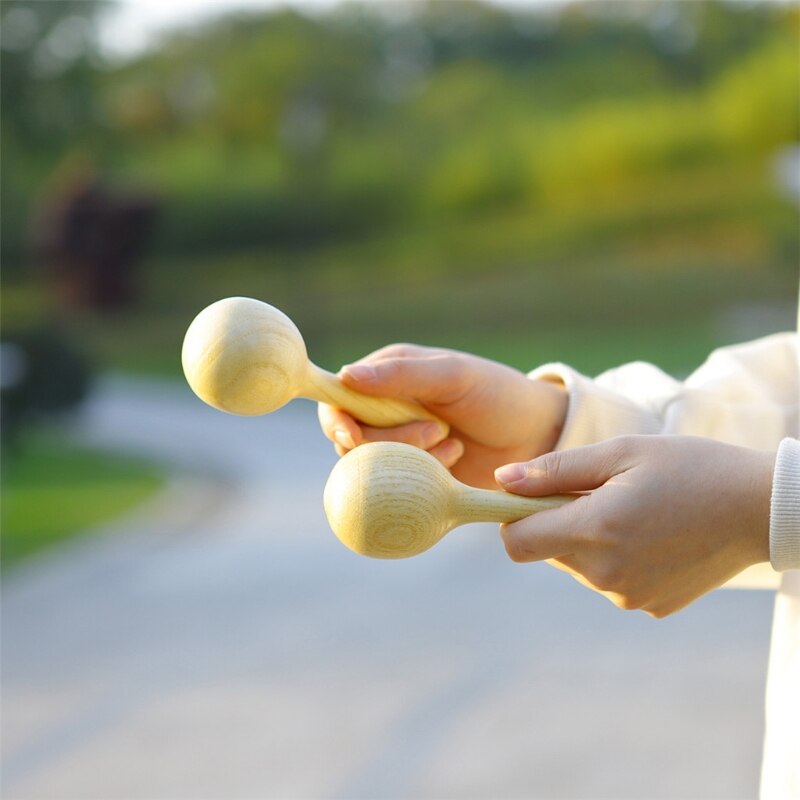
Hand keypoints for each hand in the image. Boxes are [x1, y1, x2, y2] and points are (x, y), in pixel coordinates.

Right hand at [318, 344, 567, 487]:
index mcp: (388, 375)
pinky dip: (422, 476)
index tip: (351, 437)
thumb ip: (401, 375)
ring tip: (451, 445)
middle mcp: (386, 410)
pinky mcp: (413, 474)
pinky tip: (453, 461)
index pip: (339, 398)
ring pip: (371, 465)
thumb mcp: (453, 375)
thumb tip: (345, 376)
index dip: (337, 420)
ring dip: (410, 457)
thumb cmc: (496, 394)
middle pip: (350, 438)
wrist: (535, 436)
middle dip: (391, 441)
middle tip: (438, 431)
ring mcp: (398, 444)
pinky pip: (396, 486)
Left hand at [495, 435, 773, 616]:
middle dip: (560, 521)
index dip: (513, 517)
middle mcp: (605, 573)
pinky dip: (618, 557)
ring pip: (579, 565)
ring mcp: (628, 595)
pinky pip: (610, 579)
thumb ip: (555, 470)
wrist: (761, 509)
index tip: (532, 496)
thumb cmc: (690, 467)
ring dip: (590, 538)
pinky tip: (654, 535)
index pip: (516, 543)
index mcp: (595, 530)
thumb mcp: (620, 454)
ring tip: (635, 511)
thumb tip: (502, 480)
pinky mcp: (649, 606)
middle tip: (603, 493)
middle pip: (548, 550)